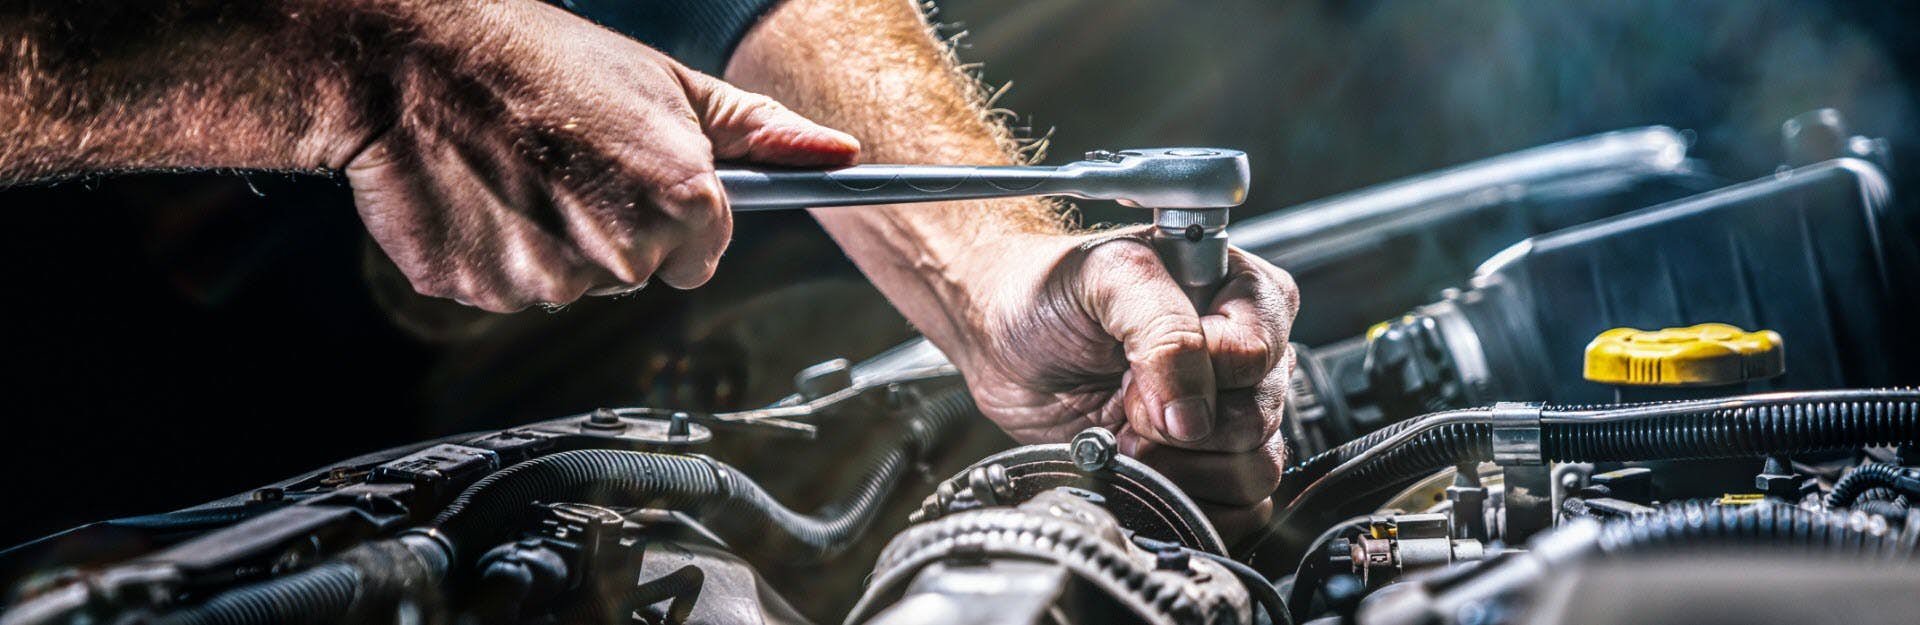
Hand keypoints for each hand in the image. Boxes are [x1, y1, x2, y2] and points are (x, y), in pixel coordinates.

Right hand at [341, 0, 858, 311]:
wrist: (410, 60)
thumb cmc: (542, 63)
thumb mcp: (667, 84)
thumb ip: (759, 133)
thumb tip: (839, 155)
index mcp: (682, 201)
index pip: (704, 253)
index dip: (673, 215)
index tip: (634, 179)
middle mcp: (623, 253)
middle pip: (638, 273)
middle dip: (612, 230)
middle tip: (567, 162)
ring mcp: (550, 281)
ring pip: (571, 286)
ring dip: (550, 243)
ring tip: (518, 172)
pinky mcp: (482, 293)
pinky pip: (506, 291)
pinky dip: (494, 253)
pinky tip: (480, 196)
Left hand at [944, 231, 1298, 541]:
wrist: (1001, 337)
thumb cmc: (1049, 291)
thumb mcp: (1106, 278)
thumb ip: (1163, 329)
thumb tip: (1193, 415)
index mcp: (1241, 292)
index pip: (1255, 354)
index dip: (1196, 373)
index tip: (1135, 366)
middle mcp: (1244, 354)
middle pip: (1258, 418)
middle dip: (1177, 424)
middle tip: (1124, 399)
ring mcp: (1225, 411)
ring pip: (1256, 468)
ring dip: (1181, 466)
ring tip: (1129, 432)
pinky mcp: (1203, 463)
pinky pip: (1241, 506)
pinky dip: (1188, 499)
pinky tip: (1144, 466)